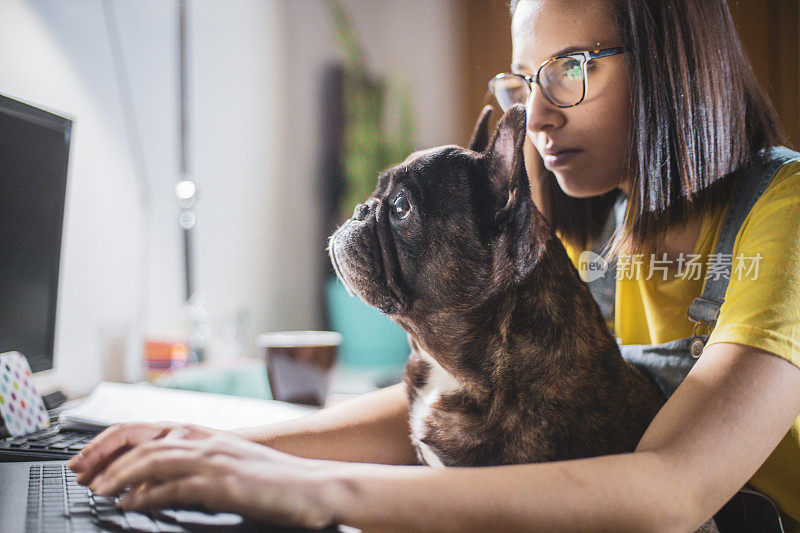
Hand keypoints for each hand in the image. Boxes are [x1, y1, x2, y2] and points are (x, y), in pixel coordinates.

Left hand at [69, 424, 334, 528]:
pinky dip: (146, 495)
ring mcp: (213, 460)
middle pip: (140, 438)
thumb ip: (189, 468)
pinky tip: (131, 505)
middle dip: (103, 454)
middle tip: (78, 473)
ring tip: (97, 491)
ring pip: (152, 459)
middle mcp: (204, 440)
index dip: (108, 442)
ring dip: (118, 475)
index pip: (144, 429)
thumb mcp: (227, 464)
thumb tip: (147, 484)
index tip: (84, 459)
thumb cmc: (273, 478)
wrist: (314, 484)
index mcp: (204, 433)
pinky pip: (175, 487)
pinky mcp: (223, 484)